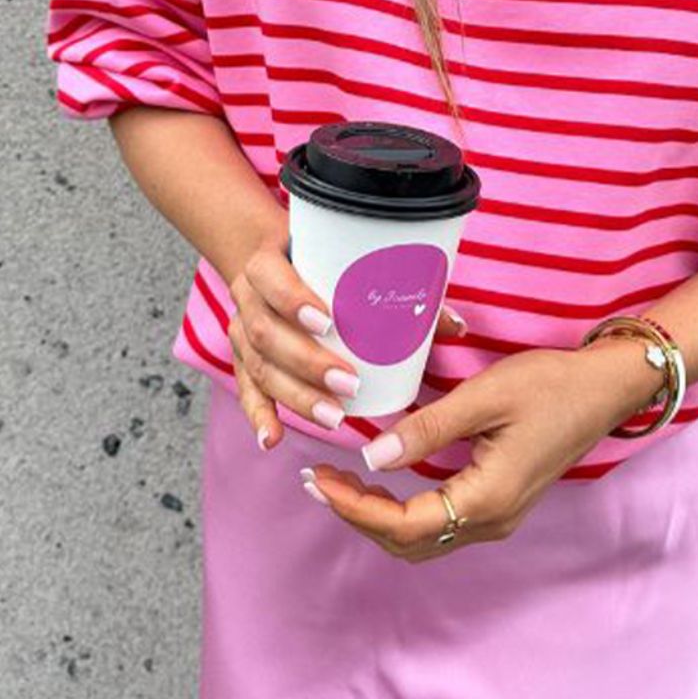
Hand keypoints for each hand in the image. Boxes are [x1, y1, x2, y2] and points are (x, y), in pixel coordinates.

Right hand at [227, 218, 468, 449]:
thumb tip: (455, 325)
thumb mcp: (349, 262)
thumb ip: (399, 287)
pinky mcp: (244, 361)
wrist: (272, 259)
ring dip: (297, 396)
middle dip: (307, 362)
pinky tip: (274, 439)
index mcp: (267, 264)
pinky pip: (248, 392)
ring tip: (334, 416)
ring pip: (259, 368)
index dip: (293, 300)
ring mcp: (241, 333)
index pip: (270, 278)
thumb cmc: (319, 262)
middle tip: (349, 382)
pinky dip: (260, 417)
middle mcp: (247, 299)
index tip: (328, 321)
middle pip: (266, 333)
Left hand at [301, 339, 658, 561]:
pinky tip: (381, 480)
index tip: (320, 480)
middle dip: (357, 516)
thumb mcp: (485, 396)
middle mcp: (492, 520)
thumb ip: (427, 429)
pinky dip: (401, 511)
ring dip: (376, 517)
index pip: (403, 524)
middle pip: (407, 542)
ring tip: (341, 482)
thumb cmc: (553, 385)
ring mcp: (498, 517)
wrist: (606, 389)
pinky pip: (440, 524)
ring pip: (423, 539)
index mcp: (487, 499)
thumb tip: (372, 455)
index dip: (354, 508)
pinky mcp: (500, 503)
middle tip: (319, 481)